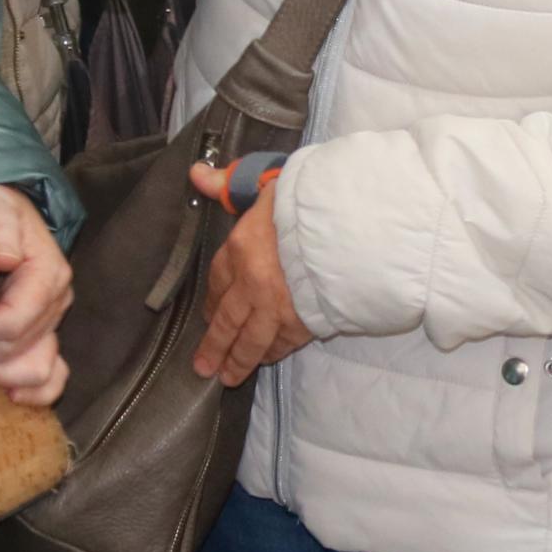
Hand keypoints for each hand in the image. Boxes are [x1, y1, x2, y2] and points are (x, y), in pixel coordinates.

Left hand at [0, 185, 71, 406]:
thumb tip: (2, 258)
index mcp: (47, 276)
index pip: (13, 322)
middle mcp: (55, 305)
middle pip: (12, 351)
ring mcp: (49, 326)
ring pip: (31, 371)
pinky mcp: (40, 339)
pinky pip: (52, 377)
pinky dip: (35, 394)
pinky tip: (10, 397)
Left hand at [186, 157, 313, 386]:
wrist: (355, 226)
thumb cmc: (312, 199)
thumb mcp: (268, 181)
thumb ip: (230, 183)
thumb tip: (196, 174)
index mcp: (241, 247)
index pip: (217, 279)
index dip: (211, 301)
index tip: (207, 315)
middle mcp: (253, 283)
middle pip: (226, 321)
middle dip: (214, 346)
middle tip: (203, 368)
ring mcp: (279, 306)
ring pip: (251, 340)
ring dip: (239, 360)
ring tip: (229, 377)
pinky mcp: (306, 321)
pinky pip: (285, 342)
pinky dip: (274, 352)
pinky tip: (268, 358)